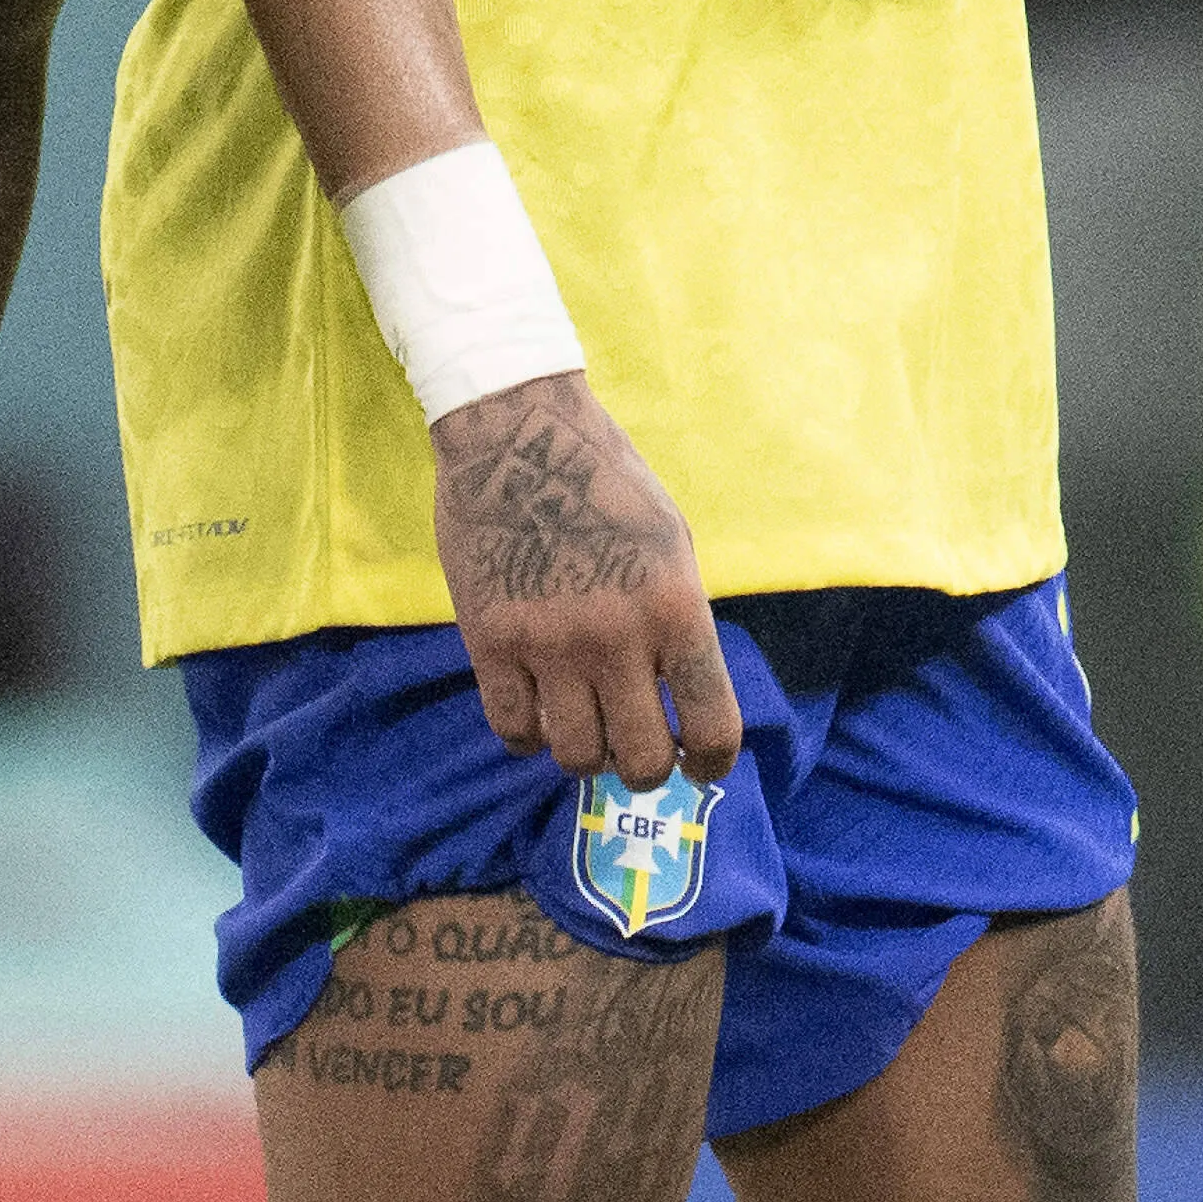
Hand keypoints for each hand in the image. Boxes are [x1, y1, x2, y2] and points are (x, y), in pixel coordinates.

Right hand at [431, 372, 740, 787]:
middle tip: (632, 749)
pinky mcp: (490, 641)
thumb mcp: (671, 543)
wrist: (515, 433)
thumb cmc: (604, 481)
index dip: (712, 762)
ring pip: (576, 756)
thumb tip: (678, 696)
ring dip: (585, 753)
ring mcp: (549, 643)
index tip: (699, 766)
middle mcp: (618, 637)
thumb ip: (679, 620)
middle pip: (642, 760)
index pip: (713, 726)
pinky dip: (528, 735)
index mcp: (676, 609)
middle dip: (644, 768)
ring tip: (582, 727)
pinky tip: (536, 709)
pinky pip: (513, 730)